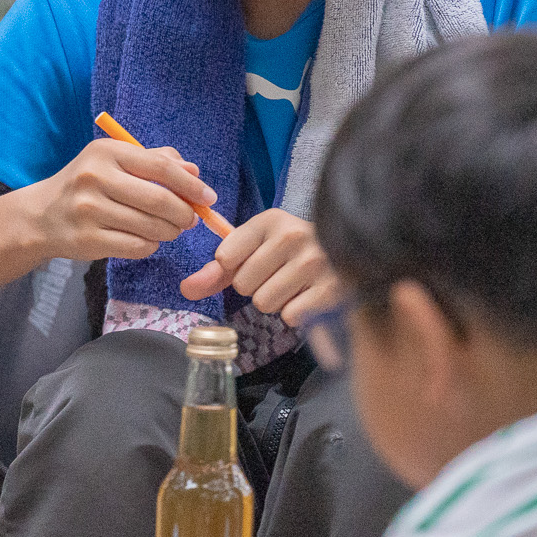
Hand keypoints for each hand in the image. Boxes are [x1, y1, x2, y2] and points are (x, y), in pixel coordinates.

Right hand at [28, 138, 218, 263]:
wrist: (42, 216)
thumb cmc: (87, 185)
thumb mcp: (114, 161)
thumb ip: (155, 161)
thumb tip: (194, 171)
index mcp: (105, 152)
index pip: (161, 167)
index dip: (191, 184)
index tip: (209, 197)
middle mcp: (95, 178)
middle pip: (160, 200)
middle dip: (184, 213)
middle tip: (189, 219)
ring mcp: (89, 210)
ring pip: (152, 227)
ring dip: (169, 232)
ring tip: (166, 229)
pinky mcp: (88, 240)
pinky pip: (138, 246)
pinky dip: (149, 245)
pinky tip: (143, 238)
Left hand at [178, 208, 339, 324]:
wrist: (350, 256)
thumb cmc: (291, 255)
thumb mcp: (255, 251)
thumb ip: (217, 271)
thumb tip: (185, 290)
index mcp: (271, 220)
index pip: (224, 258)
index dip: (234, 268)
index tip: (255, 261)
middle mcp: (293, 235)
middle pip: (243, 285)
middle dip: (257, 287)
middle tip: (280, 276)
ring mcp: (315, 262)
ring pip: (264, 302)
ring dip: (276, 301)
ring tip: (295, 286)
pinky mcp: (332, 289)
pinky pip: (290, 316)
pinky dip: (296, 313)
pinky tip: (309, 296)